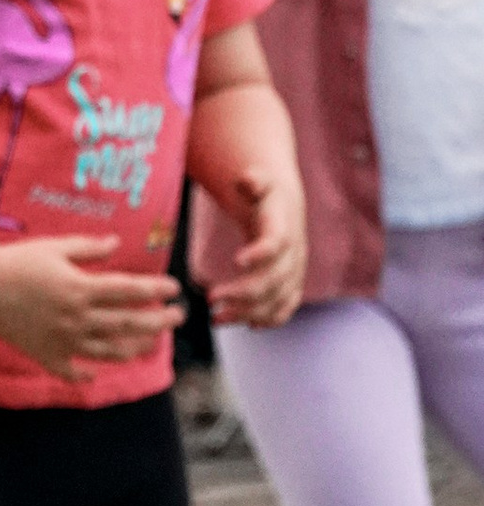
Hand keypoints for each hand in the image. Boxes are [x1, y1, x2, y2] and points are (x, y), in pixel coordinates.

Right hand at [0, 235, 181, 382]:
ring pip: (109, 352)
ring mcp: (63, 341)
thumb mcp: (54, 247)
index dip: (156, 289)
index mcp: (81, 289)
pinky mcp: (45, 355)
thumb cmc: (15, 261)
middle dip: (159, 320)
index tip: (174, 288)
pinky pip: (73, 372)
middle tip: (177, 317)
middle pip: (128, 323)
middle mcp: (77, 319)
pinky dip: (87, 374)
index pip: (130, 291)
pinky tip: (96, 371)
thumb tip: (118, 244)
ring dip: (135, 348)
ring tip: (150, 342)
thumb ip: (89, 248)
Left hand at [204, 163, 306, 329]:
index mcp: (284, 228)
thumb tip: (247, 179)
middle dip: (244, 292)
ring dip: (248, 313)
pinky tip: (247, 326)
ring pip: (277, 300)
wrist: (285, 207)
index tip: (236, 261)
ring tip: (216, 318)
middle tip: (211, 298)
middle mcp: (294, 255)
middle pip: (274, 279)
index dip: (260, 253)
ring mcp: (295, 273)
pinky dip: (269, 320)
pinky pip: (285, 308)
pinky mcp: (291, 286)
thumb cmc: (264, 195)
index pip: (277, 243)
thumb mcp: (258, 180)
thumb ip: (252, 181)